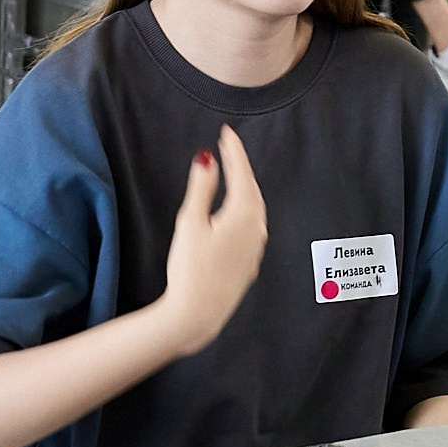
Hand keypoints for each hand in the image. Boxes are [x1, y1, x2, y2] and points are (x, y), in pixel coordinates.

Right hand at [155, 127, 267, 355]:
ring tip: (234, 173)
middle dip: (241, 167)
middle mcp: (257, 228)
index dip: (233, 151)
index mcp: (243, 214)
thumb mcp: (190, 222)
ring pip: (255, 208)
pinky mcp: (250, 261)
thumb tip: (207, 159)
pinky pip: (253, 225)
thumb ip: (201, 188)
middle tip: (229, 147)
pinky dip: (246, 209)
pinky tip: (237, 211)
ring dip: (245, 188)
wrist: (197, 313)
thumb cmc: (190, 270)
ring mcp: (256, 247)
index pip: (241, 173)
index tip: (227, 133)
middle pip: (252, 189)